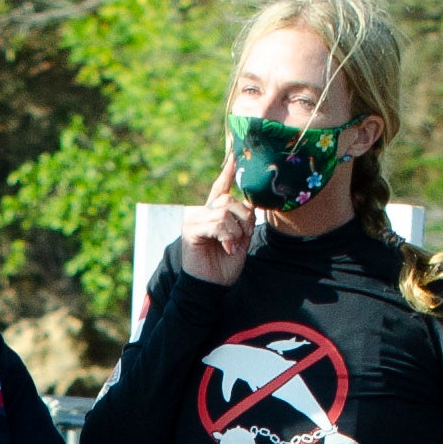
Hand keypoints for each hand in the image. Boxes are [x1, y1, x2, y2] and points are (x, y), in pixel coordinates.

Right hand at [174, 169, 255, 285]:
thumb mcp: (241, 239)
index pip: (220, 188)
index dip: (227, 173)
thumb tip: (251, 202)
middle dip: (243, 219)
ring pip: (225, 213)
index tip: (235, 157)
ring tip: (233, 246)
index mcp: (213, 213)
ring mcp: (193, 220)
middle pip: (229, 200)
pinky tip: (227, 248)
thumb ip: (244, 220)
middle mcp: (201, 213)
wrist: (212, 286)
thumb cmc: (225, 264)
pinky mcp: (190, 230)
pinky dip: (228, 237)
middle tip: (242, 237)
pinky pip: (217, 224)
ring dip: (236, 232)